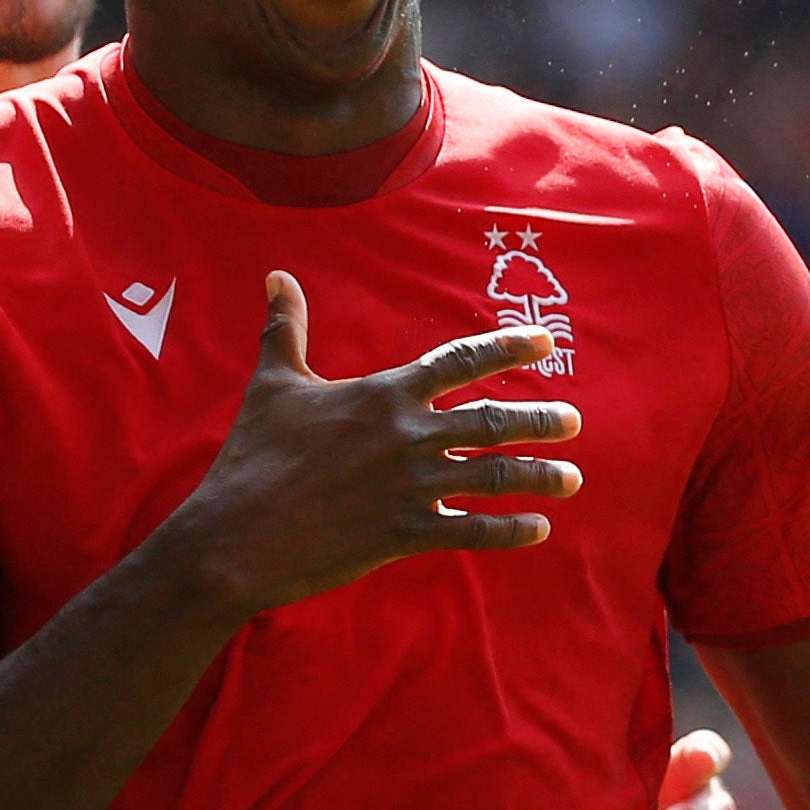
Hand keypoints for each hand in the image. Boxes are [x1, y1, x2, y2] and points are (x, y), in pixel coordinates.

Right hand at [157, 272, 581, 621]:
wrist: (236, 534)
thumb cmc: (254, 456)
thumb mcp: (272, 384)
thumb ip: (286, 328)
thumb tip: (277, 275)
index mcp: (384, 393)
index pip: (460, 361)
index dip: (506, 348)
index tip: (544, 341)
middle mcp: (408, 435)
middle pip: (493, 420)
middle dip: (540, 419)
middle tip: (574, 420)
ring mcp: (411, 486)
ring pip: (495, 475)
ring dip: (540, 475)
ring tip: (571, 478)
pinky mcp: (405, 534)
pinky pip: (474, 531)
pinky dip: (511, 530)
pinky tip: (538, 528)